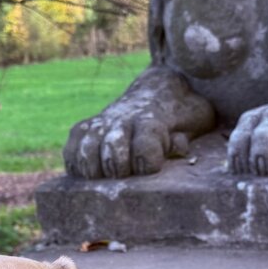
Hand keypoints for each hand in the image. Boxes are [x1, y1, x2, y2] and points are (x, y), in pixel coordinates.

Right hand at [63, 67, 214, 179]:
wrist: (159, 91)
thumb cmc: (182, 115)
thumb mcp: (196, 121)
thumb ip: (185, 136)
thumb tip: (176, 148)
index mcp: (152, 120)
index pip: (145, 144)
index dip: (147, 161)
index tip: (149, 169)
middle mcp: (124, 120)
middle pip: (113, 147)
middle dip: (118, 167)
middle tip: (123, 175)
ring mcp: (103, 123)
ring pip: (87, 147)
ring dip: (93, 167)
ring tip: (101, 177)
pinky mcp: (86, 128)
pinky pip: (71, 145)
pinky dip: (75, 162)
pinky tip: (85, 173)